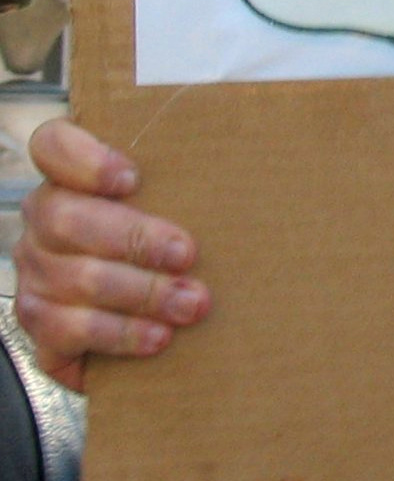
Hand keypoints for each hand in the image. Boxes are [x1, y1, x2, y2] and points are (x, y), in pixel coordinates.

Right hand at [13, 118, 210, 391]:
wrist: (157, 315)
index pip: (53, 144)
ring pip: (72, 278)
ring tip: (192, 303)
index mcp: (72, 178)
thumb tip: (269, 153)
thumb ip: (201, 177)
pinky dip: (118, 334)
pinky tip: (159, 337)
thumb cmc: (178, 239)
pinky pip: (66, 331)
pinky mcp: (42, 326)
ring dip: (139, 292)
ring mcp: (36, 274)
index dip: (84, 158)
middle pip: (65, 218)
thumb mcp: (187, 199)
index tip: (132, 178)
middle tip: (187, 254)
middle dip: (133, 238)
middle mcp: (45, 222)